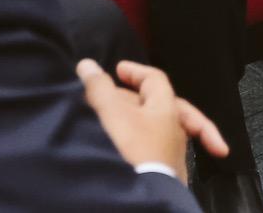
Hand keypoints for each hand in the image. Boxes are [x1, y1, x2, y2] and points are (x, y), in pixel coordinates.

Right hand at [77, 58, 227, 180]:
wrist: (144, 196)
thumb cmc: (132, 150)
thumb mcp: (111, 113)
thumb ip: (99, 87)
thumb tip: (87, 65)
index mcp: (166, 109)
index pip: (155, 79)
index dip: (136, 71)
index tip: (118, 69)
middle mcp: (175, 130)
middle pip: (155, 105)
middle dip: (133, 99)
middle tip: (110, 100)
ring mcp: (173, 155)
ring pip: (155, 129)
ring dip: (136, 122)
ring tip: (113, 123)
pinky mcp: (167, 176)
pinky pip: (152, 153)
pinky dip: (138, 145)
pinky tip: (126, 149)